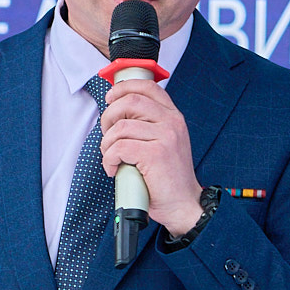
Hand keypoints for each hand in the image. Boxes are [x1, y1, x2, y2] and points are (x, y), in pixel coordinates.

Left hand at [101, 78, 203, 234]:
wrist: (183, 204)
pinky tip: (113, 169)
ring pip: (120, 127)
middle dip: (109, 116)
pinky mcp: (155, 154)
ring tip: (111, 157)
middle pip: (130, 101)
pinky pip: (119, 148)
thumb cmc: (168, 177)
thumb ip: (148, 125)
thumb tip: (116, 113)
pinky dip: (108, 159)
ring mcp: (165, 137)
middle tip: (107, 135)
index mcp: (173, 117)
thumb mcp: (164, 142)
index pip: (147, 86)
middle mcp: (172, 122)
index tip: (110, 99)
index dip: (123, 88)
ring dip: (106, 144)